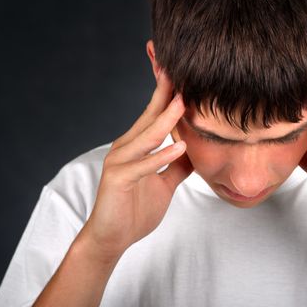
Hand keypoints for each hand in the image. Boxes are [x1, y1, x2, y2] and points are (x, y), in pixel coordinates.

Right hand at [79, 72, 192, 260]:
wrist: (111, 238)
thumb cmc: (135, 209)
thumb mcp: (164, 184)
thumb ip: (176, 166)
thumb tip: (194, 151)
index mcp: (136, 146)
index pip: (155, 115)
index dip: (167, 94)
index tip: (182, 74)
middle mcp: (125, 147)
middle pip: (149, 116)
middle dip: (165, 93)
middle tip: (179, 68)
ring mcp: (119, 161)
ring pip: (147, 136)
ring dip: (166, 119)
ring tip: (184, 102)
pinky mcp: (117, 179)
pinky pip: (144, 165)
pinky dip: (162, 156)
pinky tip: (180, 146)